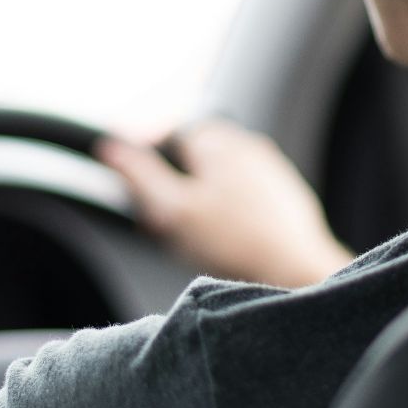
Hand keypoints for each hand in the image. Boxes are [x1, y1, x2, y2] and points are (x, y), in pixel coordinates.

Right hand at [97, 120, 350, 288]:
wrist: (297, 271)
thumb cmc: (236, 243)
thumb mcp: (172, 210)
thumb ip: (139, 175)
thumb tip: (111, 148)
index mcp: (216, 140)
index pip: (167, 136)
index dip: (148, 167)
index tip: (146, 200)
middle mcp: (246, 144)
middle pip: (193, 159)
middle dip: (176, 187)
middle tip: (169, 225)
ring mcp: (269, 168)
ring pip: (218, 179)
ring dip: (201, 202)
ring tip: (199, 239)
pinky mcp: (284, 194)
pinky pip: (244, 197)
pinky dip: (229, 214)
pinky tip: (228, 243)